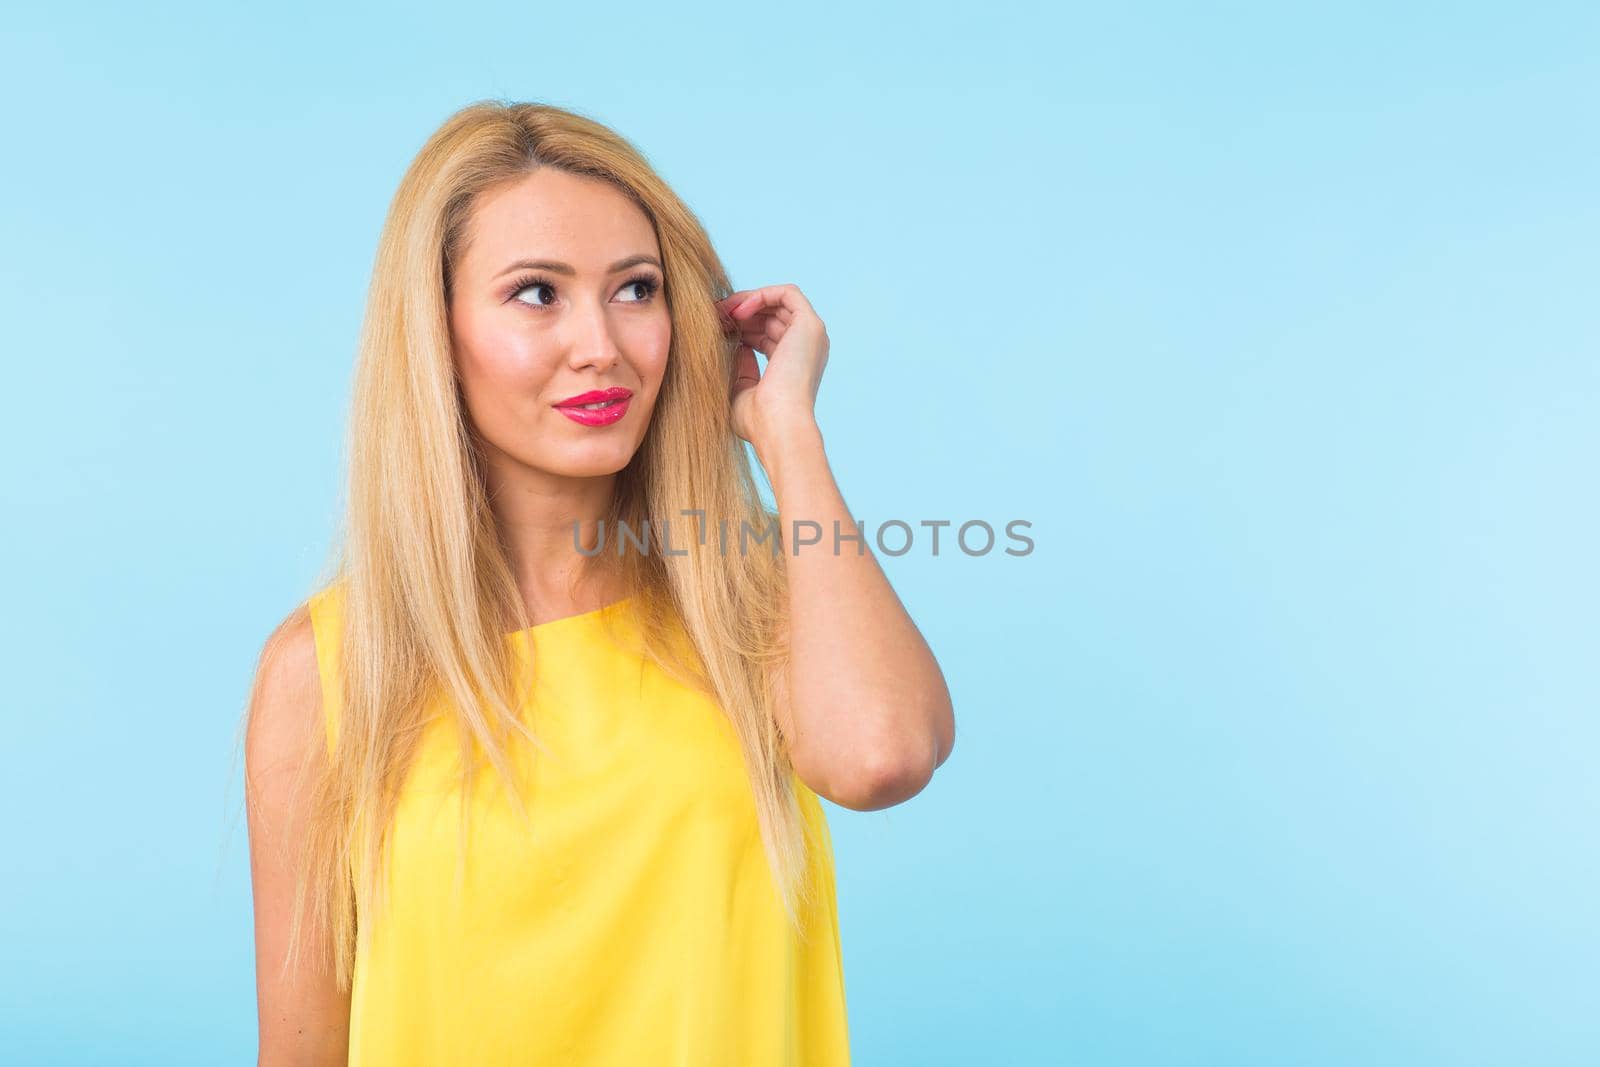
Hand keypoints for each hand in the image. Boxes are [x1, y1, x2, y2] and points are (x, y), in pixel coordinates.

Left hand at [715, 283, 828, 455]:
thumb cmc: (758, 421)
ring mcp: (811, 336)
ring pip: (778, 303)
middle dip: (740, 313)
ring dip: (746, 302)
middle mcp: (807, 349)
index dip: (740, 328)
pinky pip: (787, 293)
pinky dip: (761, 295)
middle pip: (771, 317)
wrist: (777, 426)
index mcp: (794, 366)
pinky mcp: (810, 325)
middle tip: (713, 315)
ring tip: (721, 312)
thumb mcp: (741, 389)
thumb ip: (740, 366)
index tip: (715, 329)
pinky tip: (738, 311)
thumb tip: (735, 343)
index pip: (767, 336)